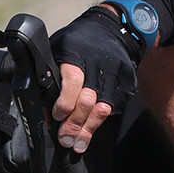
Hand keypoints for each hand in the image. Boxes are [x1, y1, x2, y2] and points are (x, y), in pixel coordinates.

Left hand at [50, 6, 136, 153]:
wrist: (112, 28)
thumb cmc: (76, 43)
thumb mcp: (56, 51)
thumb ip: (50, 80)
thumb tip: (46, 117)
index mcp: (75, 52)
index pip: (73, 80)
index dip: (64, 102)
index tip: (56, 116)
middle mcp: (97, 63)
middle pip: (88, 100)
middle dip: (74, 124)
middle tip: (65, 140)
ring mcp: (115, 74)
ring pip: (102, 109)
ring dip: (88, 129)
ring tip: (78, 144)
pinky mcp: (127, 83)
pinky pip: (114, 108)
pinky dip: (100, 121)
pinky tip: (90, 129)